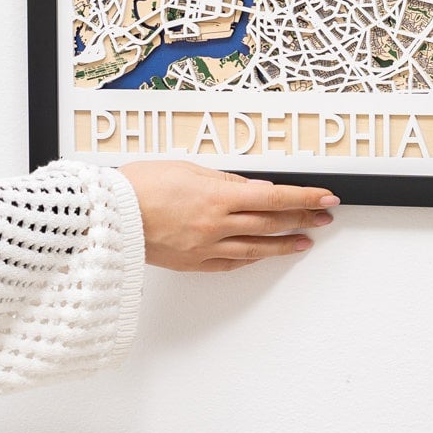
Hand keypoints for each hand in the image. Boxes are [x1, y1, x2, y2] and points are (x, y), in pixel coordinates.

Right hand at [117, 160, 337, 272]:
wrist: (106, 215)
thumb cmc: (139, 186)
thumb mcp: (187, 168)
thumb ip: (224, 180)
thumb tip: (254, 189)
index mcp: (217, 197)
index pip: (275, 198)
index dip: (305, 198)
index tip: (326, 197)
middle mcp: (216, 225)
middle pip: (271, 223)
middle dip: (303, 219)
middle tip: (324, 216)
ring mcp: (205, 247)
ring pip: (256, 248)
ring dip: (284, 244)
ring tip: (304, 241)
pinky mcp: (192, 263)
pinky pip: (229, 263)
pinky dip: (250, 259)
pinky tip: (262, 255)